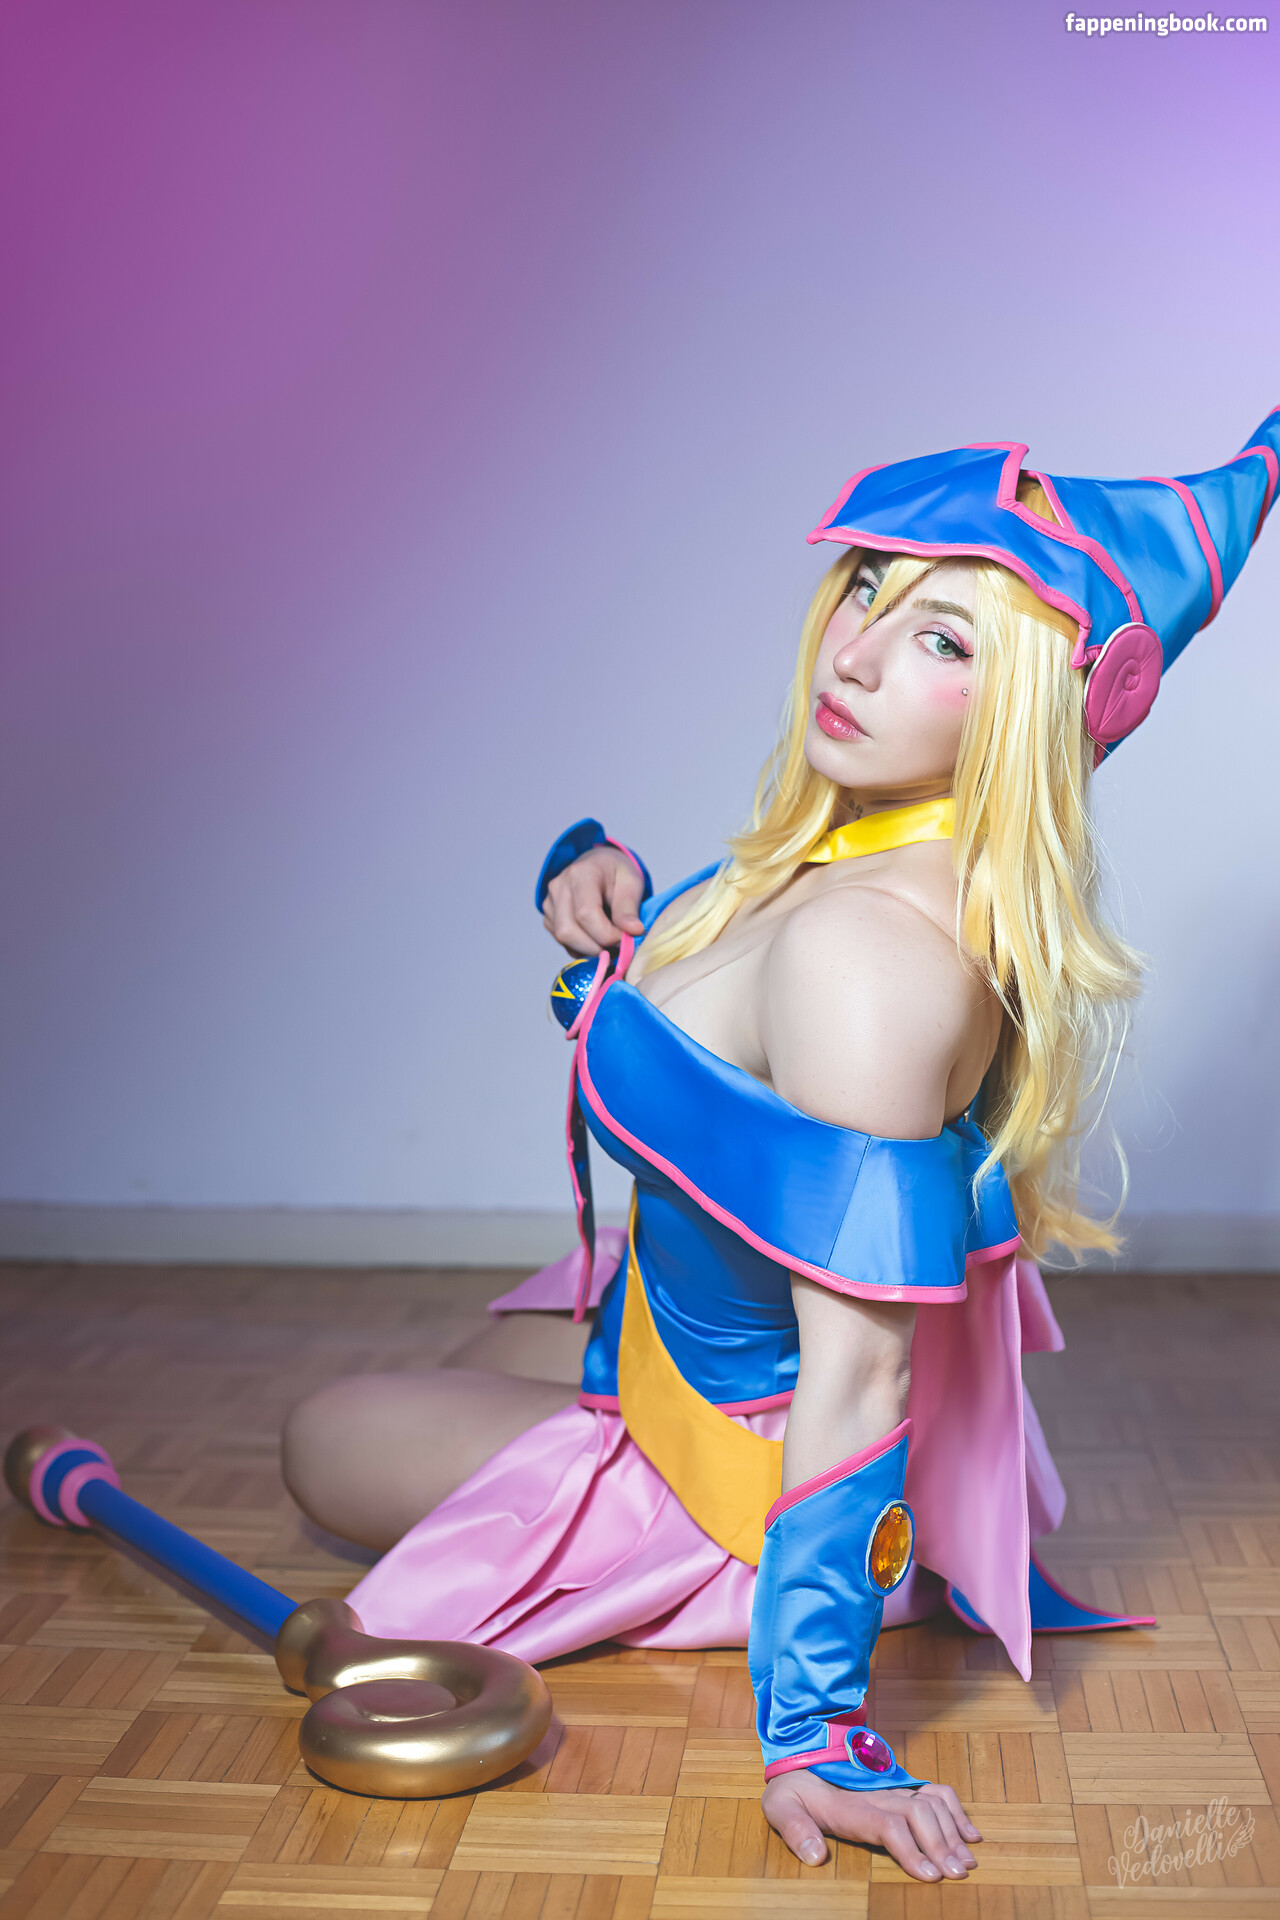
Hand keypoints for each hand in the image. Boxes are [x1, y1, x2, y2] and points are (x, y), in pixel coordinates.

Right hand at [542, 846, 645, 955]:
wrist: (599, 865)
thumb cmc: (615, 872)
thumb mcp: (631, 883)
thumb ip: (629, 908)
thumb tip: (633, 932)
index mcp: (581, 874)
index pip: (585, 913)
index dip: (606, 934)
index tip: (626, 938)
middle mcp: (559, 887)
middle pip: (568, 931)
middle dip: (596, 947)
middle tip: (618, 946)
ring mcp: (550, 903)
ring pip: (563, 939)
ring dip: (589, 949)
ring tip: (609, 941)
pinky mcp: (549, 917)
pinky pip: (562, 942)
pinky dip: (581, 947)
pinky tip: (596, 937)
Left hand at [762, 1770, 980, 1877]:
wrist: (800, 1751)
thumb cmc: (792, 1788)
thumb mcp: (779, 1806)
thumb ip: (795, 1830)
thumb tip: (816, 1856)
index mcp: (849, 1805)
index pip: (887, 1823)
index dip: (910, 1848)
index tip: (929, 1875)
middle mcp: (877, 1794)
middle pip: (918, 1814)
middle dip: (940, 1844)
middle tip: (957, 1875)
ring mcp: (892, 1788)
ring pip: (930, 1803)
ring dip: (952, 1831)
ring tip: (967, 1862)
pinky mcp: (899, 1786)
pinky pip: (934, 1791)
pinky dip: (956, 1810)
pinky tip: (970, 1833)